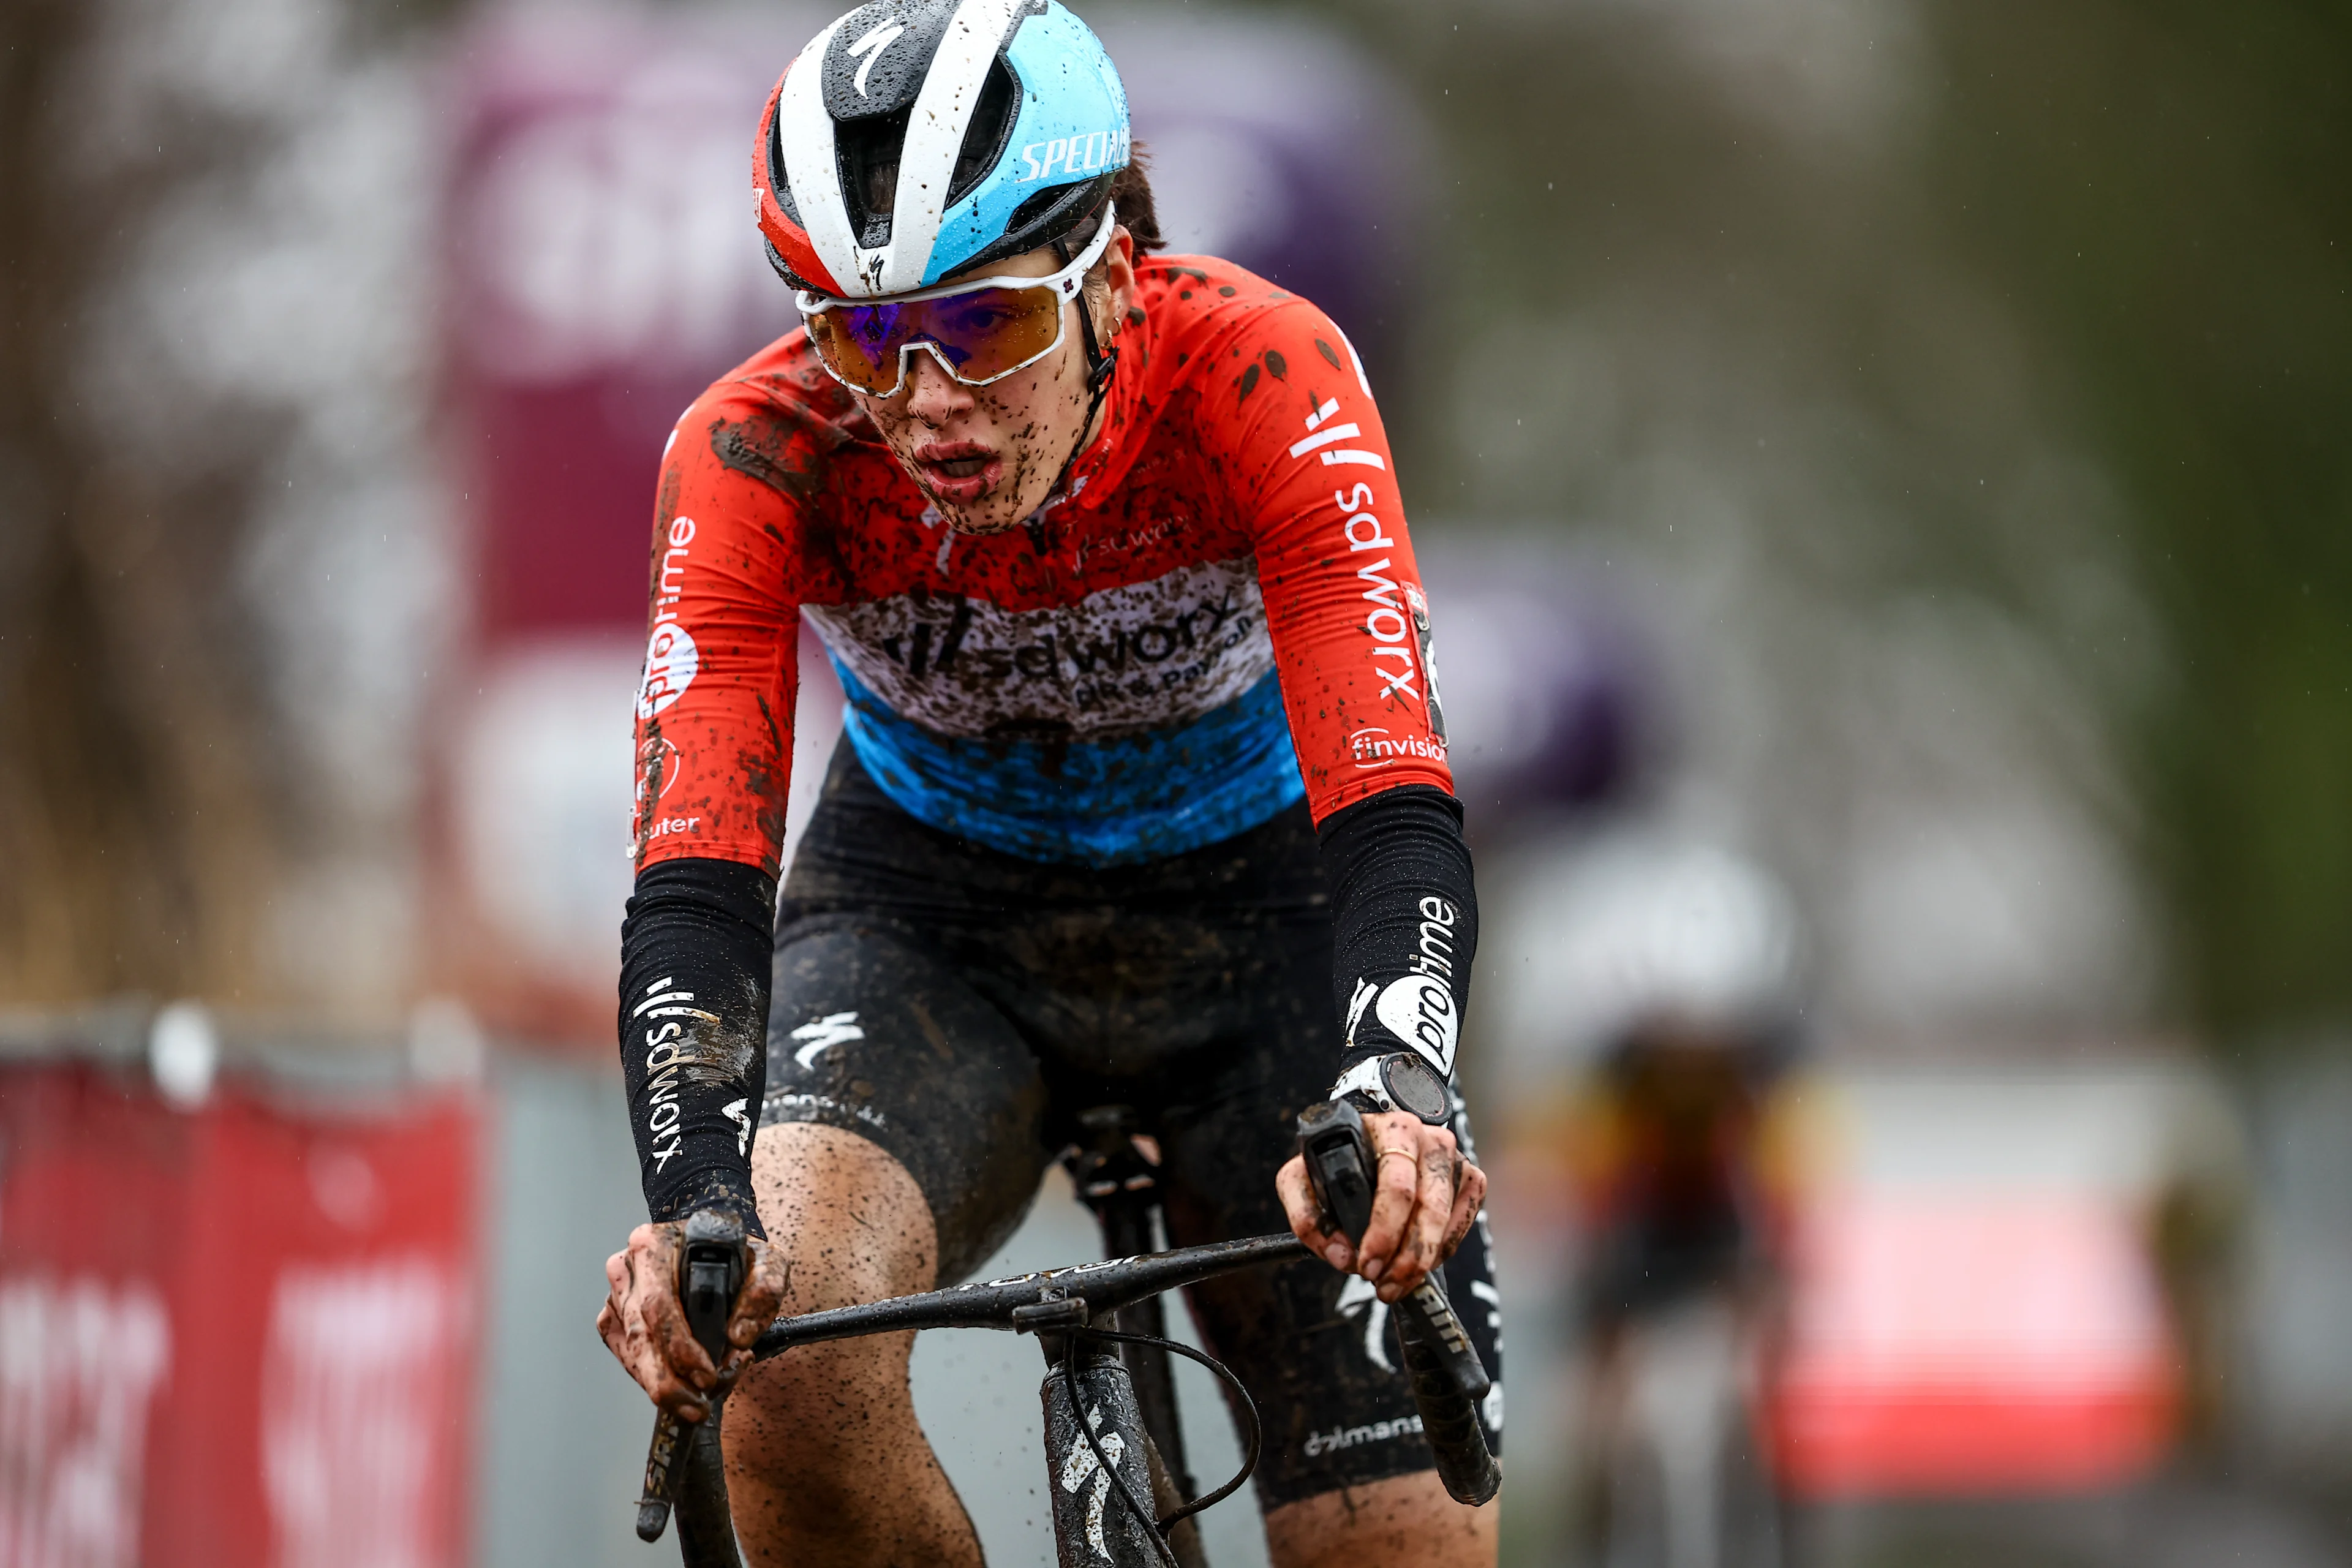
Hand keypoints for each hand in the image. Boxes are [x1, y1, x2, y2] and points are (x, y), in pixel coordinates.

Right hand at [597, 1219, 787, 1421]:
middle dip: (669, 1381)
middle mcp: (627, 1268)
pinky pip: (628, 1359)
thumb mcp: (764, 1261)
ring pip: (632, 1353)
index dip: (680, 1347)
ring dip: (665, 1385)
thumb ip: (764, 1290)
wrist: (714, 1252)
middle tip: (697, 1407)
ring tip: (697, 1403)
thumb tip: (739, 1337)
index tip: (707, 1376)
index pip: (659, 1304)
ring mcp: (616, 1296)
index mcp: (655, 1244)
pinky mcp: (615, 1321)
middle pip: (641, 1336)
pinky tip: (682, 1385)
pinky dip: (653, 1379)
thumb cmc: (734, 1255)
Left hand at [1276, 1109, 1485, 1302]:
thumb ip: (1307, 1214)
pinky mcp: (1470, 1178)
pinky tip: (1417, 1264)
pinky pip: (1463, 1224)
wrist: (1370, 1136)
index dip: (1383, 1231)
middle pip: (1429, 1208)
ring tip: (1394, 1285)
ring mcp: (1454, 1158)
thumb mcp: (1303, 1176)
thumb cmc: (1337, 1159)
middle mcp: (1429, 1139)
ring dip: (1421, 1262)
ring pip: (1446, 1221)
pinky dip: (1442, 1251)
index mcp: (1391, 1130)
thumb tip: (1339, 1255)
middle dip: (1406, 1257)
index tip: (1365, 1264)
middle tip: (1383, 1286)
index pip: (1397, 1186)